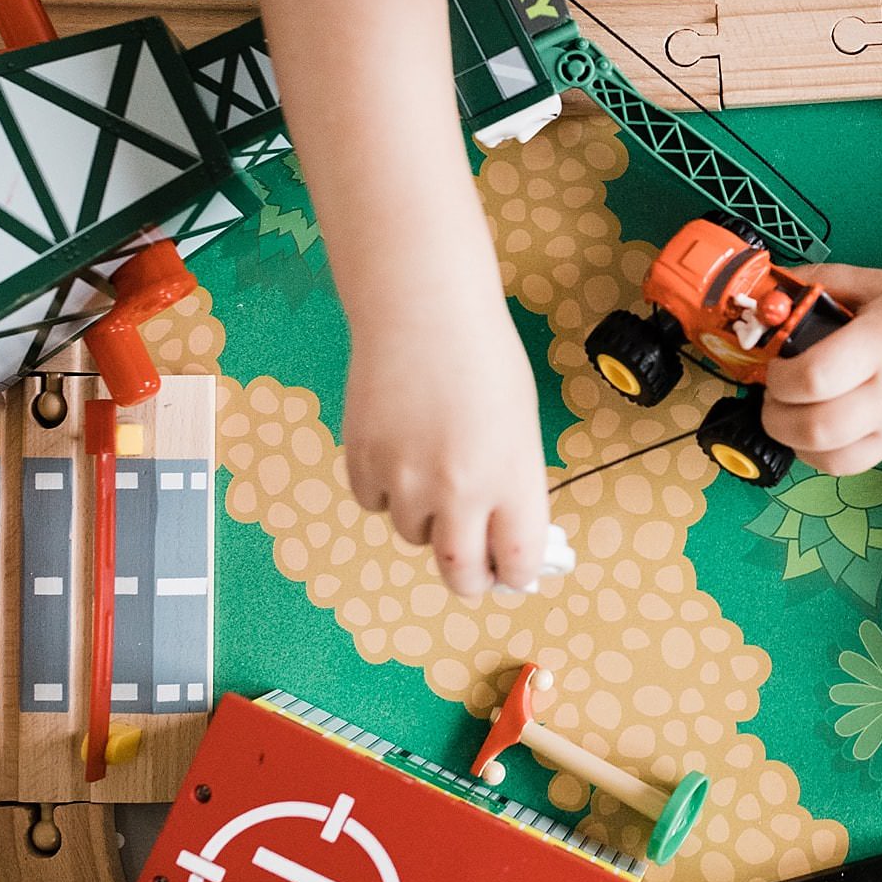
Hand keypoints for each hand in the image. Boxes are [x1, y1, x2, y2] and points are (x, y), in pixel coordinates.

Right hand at [342, 278, 552, 598]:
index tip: (511, 570)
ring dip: (425, 515)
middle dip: (470, 575)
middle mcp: (458, 490)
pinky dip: (386, 486)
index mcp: (511, 478)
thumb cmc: (480, 356)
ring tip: (432, 456)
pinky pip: (375, 502)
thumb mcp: (518, 425)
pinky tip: (400, 438)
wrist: (422, 306)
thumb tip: (508, 541)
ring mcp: (405, 481)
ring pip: (414, 535)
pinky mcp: (362, 464)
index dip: (516, 573)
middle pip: (461, 576)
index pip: (518, 563)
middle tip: (471, 560)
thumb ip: (514, 487)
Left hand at [761, 262, 881, 471]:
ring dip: (800, 445)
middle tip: (774, 398)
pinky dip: (835, 451)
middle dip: (776, 419)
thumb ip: (825, 282)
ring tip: (798, 416)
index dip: (778, 379)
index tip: (773, 367)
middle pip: (813, 431)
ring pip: (833, 462)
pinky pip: (862, 461)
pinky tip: (837, 422)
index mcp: (881, 344)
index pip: (811, 379)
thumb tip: (773, 287)